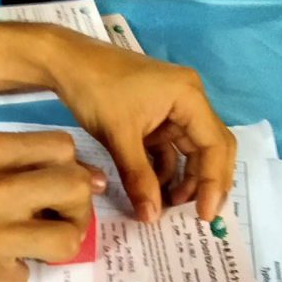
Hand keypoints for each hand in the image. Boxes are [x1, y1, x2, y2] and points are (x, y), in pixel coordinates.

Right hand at [0, 131, 105, 281]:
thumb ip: (9, 163)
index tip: (65, 185)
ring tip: (41, 246)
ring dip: (61, 244)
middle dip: (78, 207)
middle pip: (75, 187)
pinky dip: (15, 272)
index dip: (74, 168)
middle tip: (61, 218)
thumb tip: (76, 174)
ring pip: (66, 238)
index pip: (62, 147)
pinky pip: (27, 274)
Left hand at [47, 31, 236, 222]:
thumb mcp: (118, 136)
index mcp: (189, 97)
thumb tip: (152, 218)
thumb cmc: (95, 90)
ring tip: (168, 207)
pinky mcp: (155, 117)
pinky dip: (165, 170)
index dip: (213, 182)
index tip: (204, 214)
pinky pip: (170, 149)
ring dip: (184, 179)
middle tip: (197, 215)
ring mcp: (172, 109)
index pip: (215, 145)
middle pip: (211, 148)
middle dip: (205, 182)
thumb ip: (139, 178)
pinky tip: (154, 192)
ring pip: (190, 151)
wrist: (66, 62)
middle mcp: (189, 101)